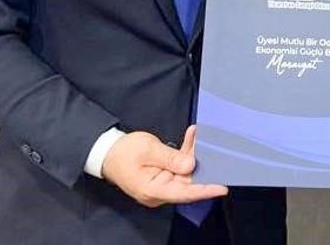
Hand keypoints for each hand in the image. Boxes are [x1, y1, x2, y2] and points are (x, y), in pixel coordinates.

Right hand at [100, 125, 226, 207]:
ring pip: (185, 173)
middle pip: (187, 182)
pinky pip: (178, 167)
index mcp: (154, 190)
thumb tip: (191, 164)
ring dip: (193, 155)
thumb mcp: (148, 150)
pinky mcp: (162, 176)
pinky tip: (191, 137)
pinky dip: (184, 153)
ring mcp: (161, 184)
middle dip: (203, 166)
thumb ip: (171, 158)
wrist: (107, 152)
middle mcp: (160, 191)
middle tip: (217, 151)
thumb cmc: (123, 152)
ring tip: (199, 136)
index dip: (204, 190)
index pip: (184, 193)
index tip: (222, 187)